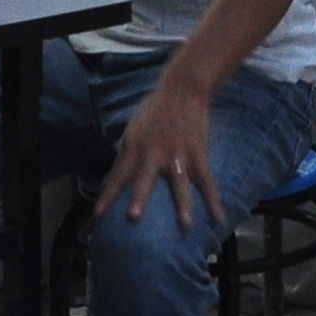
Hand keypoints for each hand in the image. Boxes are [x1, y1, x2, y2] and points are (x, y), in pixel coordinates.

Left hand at [101, 71, 225, 229]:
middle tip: (133, 218)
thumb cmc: (152, 113)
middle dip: (139, 198)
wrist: (182, 90)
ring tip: (186, 225)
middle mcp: (154, 153)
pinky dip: (214, 200)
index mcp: (134, 148)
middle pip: (145, 179)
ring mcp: (178, 155)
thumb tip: (106, 184)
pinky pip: (207, 181)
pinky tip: (219, 220)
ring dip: (183, 205)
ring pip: (180, 184)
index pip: (117, 176)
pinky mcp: (198, 154)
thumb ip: (121, 160)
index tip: (96, 218)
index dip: (107, 197)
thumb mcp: (131, 132)